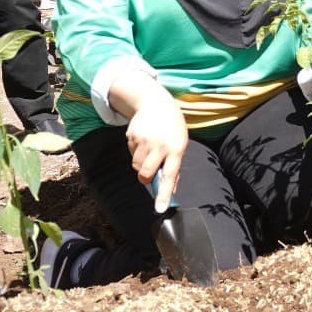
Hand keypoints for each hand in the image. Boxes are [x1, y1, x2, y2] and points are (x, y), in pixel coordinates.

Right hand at [124, 83, 192, 210]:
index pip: (170, 176)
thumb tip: (171, 190)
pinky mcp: (132, 135)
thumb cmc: (172, 128)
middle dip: (145, 178)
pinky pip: (131, 152)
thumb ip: (174, 166)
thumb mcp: (180, 143)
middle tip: (148, 173)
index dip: (164, 194)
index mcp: (176, 149)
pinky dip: (136, 151)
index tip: (159, 209)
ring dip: (140, 164)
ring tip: (149, 150)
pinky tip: (144, 140)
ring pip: (136, 165)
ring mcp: (145, 140)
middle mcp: (160, 146)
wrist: (156, 102)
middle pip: (145, 174)